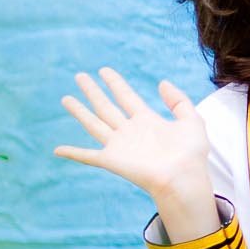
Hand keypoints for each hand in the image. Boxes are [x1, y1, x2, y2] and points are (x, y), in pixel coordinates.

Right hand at [55, 68, 211, 218]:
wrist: (183, 178)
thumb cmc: (190, 154)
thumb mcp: (191, 120)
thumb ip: (179, 100)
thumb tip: (162, 82)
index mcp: (147, 121)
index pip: (126, 97)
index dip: (115, 83)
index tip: (104, 70)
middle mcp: (130, 131)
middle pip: (106, 106)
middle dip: (93, 91)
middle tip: (80, 76)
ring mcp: (119, 146)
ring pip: (94, 124)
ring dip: (79, 111)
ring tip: (65, 98)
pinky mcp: (112, 160)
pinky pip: (88, 156)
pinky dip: (72, 153)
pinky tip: (57, 150)